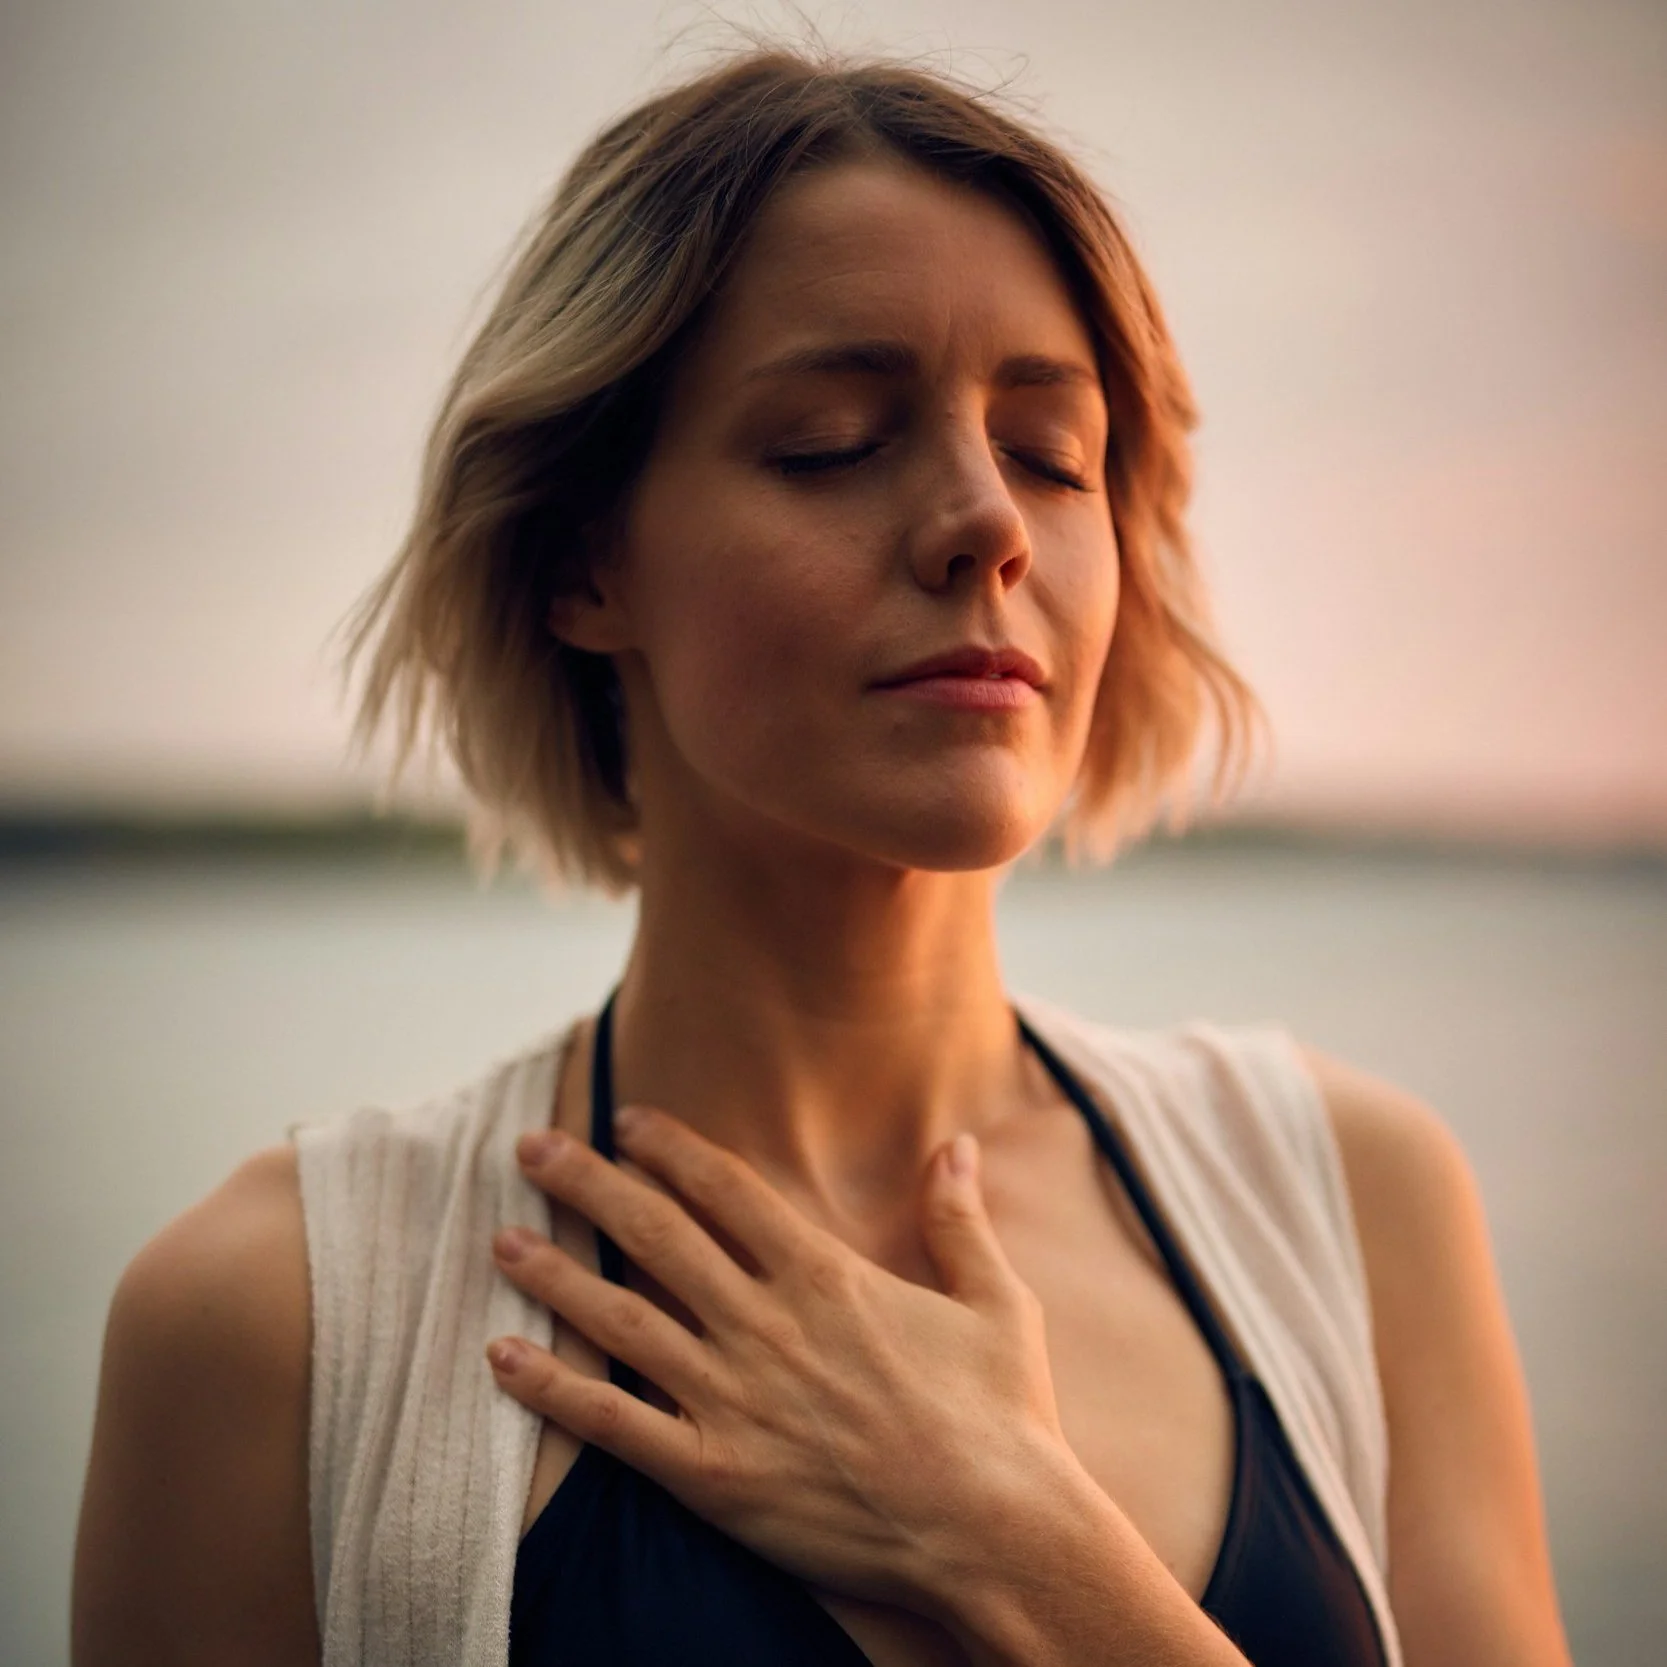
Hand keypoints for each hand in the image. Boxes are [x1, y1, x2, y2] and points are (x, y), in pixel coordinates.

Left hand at [487, 1106, 1077, 1612]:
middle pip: (655, 1233)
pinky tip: (502, 1358)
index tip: (625, 1120)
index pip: (725, 1190)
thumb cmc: (1003, 1418)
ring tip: (501, 1240)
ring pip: (621, 1319)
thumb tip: (955, 1142)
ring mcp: (734, 1399)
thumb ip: (960, 1217)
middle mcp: (766, 1325)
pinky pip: (614, 1425)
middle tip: (532, 1149)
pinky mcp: (714, 1474)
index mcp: (825, 1277)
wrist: (997, 1533)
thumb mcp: (996, 1302)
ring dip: (554, 1274)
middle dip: (588, 1183)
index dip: (668, 1148)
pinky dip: (553, 1390)